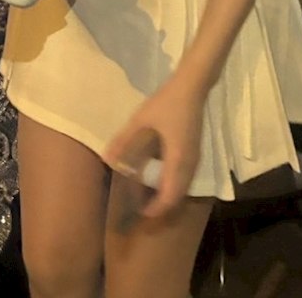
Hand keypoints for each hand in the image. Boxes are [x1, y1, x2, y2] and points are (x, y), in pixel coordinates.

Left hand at [103, 76, 204, 219]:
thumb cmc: (166, 103)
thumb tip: (107, 160)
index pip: (170, 196)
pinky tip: (160, 176)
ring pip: (184, 187)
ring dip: (168, 195)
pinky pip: (185, 177)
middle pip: (178, 196)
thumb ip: (124, 140)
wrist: (192, 87)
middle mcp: (189, 164)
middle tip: (143, 209)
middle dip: (162, 206)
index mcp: (177, 160)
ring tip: (149, 196)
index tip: (142, 214)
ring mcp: (195, 158)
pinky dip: (174, 184)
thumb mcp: (141, 120)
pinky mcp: (195, 151)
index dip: (158, 209)